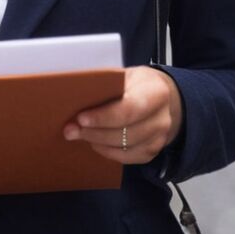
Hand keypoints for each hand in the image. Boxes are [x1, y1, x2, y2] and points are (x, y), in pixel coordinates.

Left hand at [62, 66, 182, 164]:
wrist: (163, 98)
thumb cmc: (137, 84)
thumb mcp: (126, 76)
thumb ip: (107, 85)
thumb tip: (76, 96)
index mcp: (156, 92)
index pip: (128, 109)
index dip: (103, 117)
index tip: (80, 118)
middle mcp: (162, 118)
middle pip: (125, 132)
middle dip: (94, 132)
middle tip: (71, 129)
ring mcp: (160, 138)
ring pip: (125, 148)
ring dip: (98, 142)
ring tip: (79, 134)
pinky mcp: (153, 151)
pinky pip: (127, 158)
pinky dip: (108, 152)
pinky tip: (95, 142)